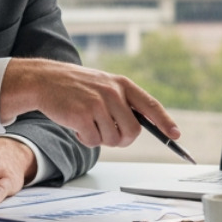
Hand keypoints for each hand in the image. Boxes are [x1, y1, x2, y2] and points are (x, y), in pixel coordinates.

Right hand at [0, 58, 178, 147]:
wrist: (45, 80)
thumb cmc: (77, 87)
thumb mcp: (104, 86)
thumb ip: (122, 103)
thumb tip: (137, 129)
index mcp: (122, 84)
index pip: (150, 105)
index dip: (165, 122)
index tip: (175, 135)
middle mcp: (113, 92)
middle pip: (133, 131)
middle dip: (122, 139)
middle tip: (107, 133)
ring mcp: (98, 103)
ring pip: (113, 139)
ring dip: (101, 138)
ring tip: (88, 123)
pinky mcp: (82, 115)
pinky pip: (94, 142)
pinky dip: (85, 139)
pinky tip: (76, 125)